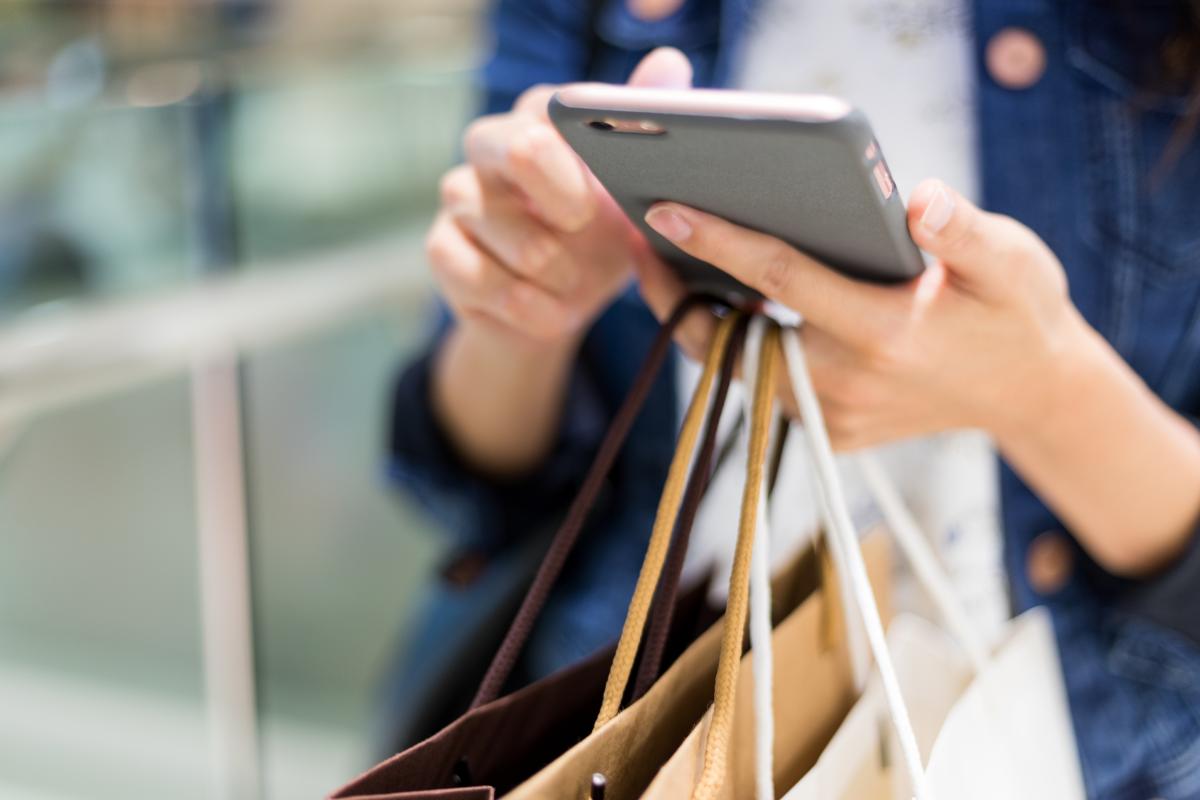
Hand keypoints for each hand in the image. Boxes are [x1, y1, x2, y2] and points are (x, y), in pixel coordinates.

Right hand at [425, 47, 693, 350]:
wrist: (556, 311)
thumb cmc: (596, 241)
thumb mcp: (629, 196)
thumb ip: (643, 130)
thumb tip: (670, 60)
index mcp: (539, 120)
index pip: (551, 109)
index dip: (581, 153)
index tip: (604, 192)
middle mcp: (490, 146)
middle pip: (513, 146)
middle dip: (561, 195)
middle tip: (585, 228)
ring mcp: (460, 196)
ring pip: (496, 222)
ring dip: (550, 267)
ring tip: (574, 284)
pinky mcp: (441, 247)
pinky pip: (476, 274)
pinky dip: (524, 304)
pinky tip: (550, 313)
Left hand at [635, 179, 1089, 449]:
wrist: (1026, 392)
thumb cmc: (1014, 313)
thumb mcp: (1011, 263)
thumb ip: (966, 233)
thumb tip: (921, 201)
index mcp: (883, 334)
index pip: (781, 278)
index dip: (718, 243)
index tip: (663, 212)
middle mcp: (847, 384)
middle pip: (736, 338)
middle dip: (680, 294)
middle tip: (639, 243)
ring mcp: (833, 416)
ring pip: (740, 367)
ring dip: (700, 321)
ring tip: (662, 265)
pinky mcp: (828, 431)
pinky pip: (764, 384)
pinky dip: (736, 346)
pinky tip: (716, 301)